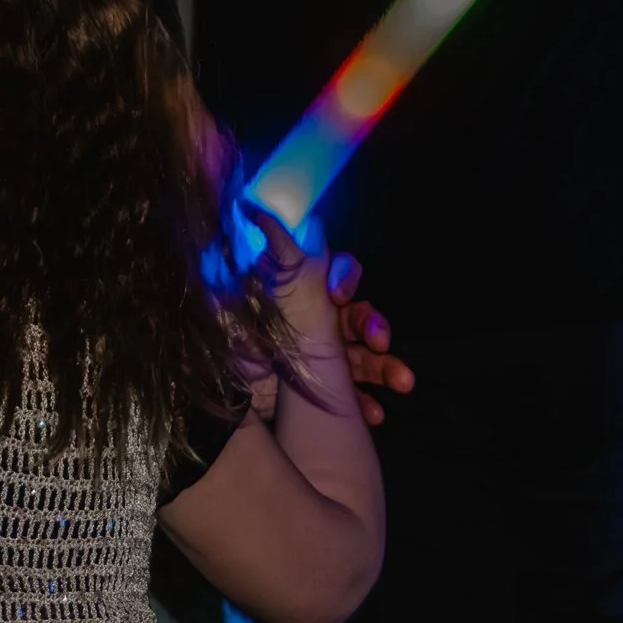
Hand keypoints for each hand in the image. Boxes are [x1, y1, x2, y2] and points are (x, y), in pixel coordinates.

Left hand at [242, 222, 413, 428]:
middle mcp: (316, 324)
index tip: (338, 292)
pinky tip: (373, 412)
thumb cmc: (228, 346)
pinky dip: (370, 402)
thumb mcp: (234, 300)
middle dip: (372, 322)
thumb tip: (254, 210)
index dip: (343, 276)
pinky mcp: (329, 395)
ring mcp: (326, 360)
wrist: (222, 405)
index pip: (332, 273)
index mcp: (297, 296)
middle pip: (356, 312)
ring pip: (368, 354)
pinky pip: (360, 395)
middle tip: (377, 338)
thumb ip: (252, 261)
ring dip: (387, 364)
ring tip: (401, 381)